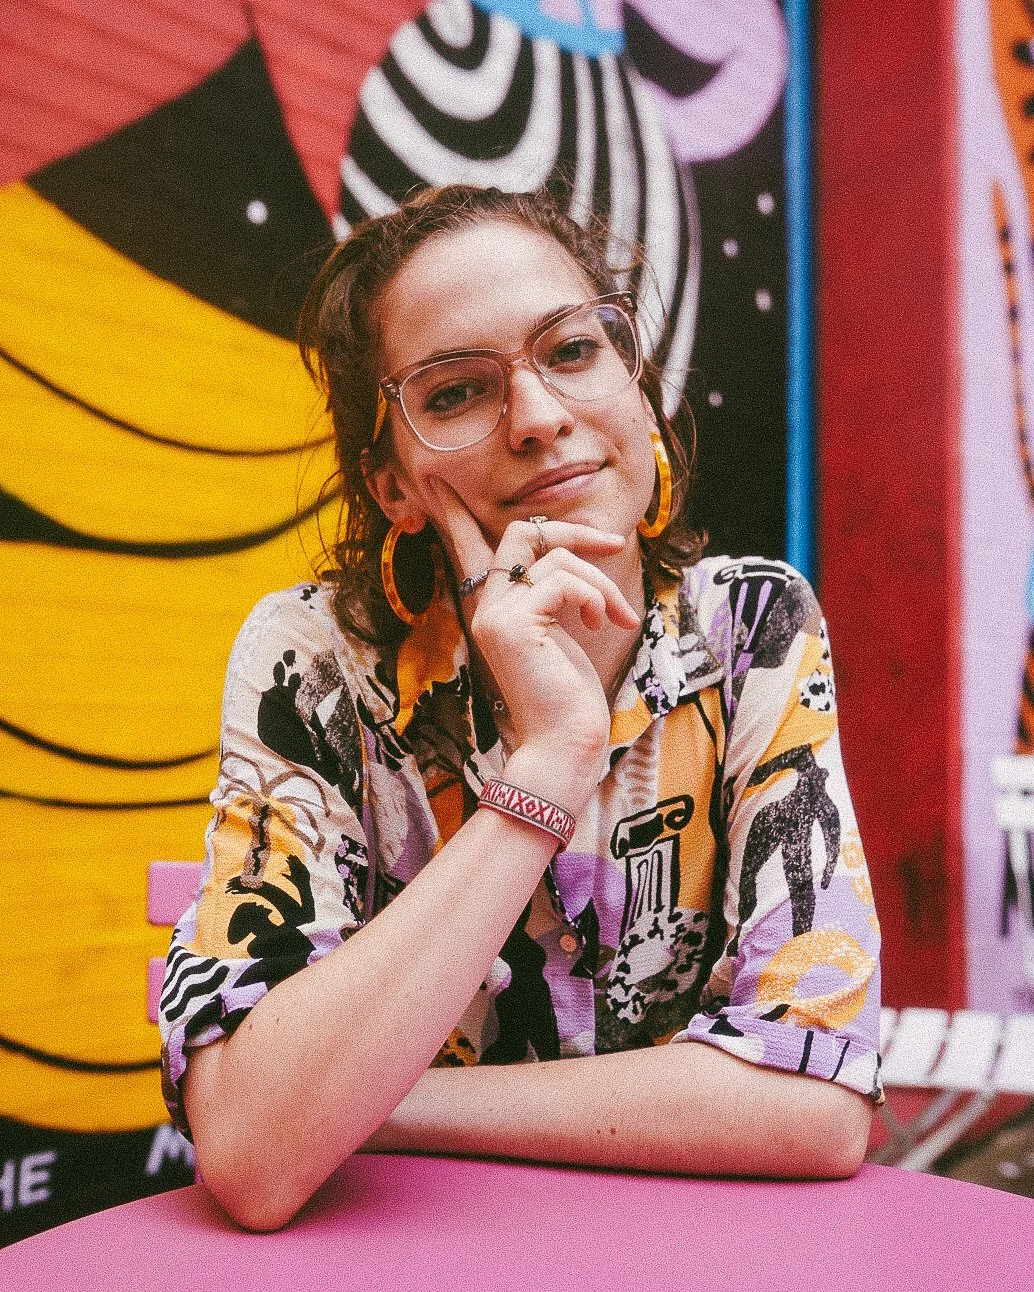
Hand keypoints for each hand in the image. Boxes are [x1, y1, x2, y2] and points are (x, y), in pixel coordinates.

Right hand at [427, 479, 640, 785]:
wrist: (563, 746)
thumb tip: (575, 562)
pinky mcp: (514, 624)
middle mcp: (486, 607)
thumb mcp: (561, 636)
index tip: (436, 482)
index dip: (456, 516)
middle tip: (612, 543)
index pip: (469, 549)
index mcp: (494, 610)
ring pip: (556, 558)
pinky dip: (594, 596)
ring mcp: (495, 614)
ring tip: (613, 616)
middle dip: (572, 532)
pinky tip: (601, 623)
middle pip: (520, 534)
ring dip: (599, 582)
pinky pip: (563, 581)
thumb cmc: (568, 699)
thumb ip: (555, 598)